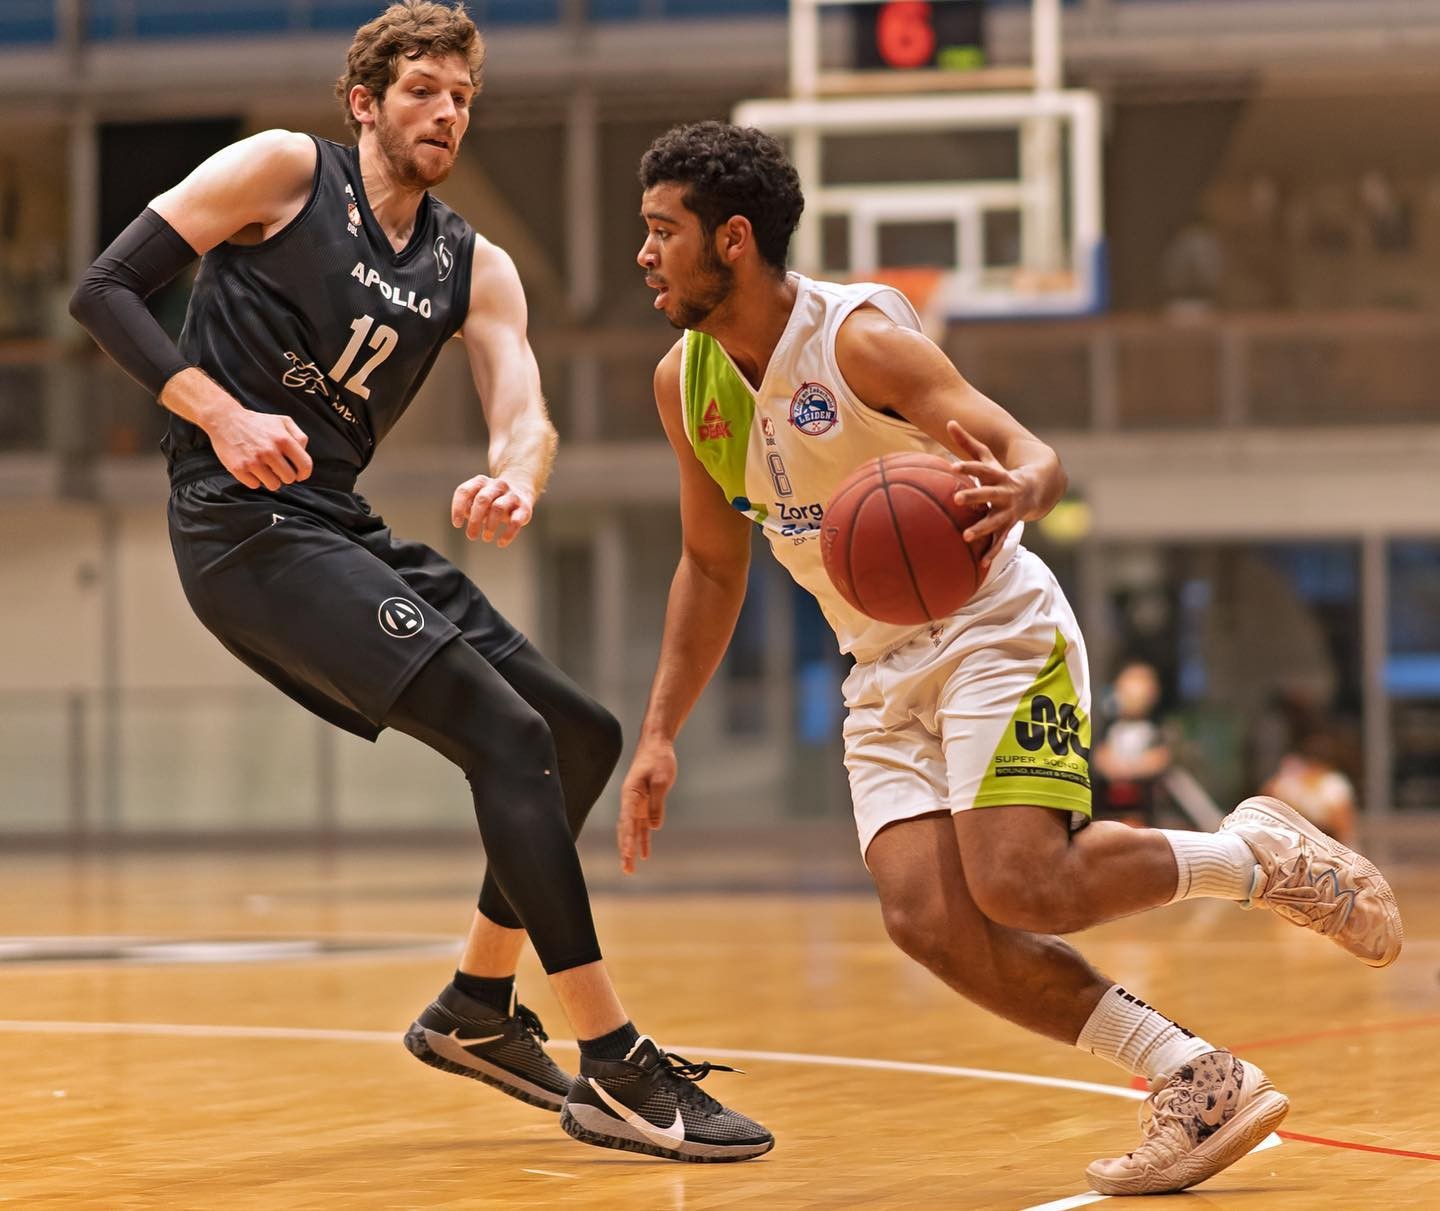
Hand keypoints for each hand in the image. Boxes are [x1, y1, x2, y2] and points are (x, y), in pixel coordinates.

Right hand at [209, 408, 311, 490]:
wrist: (225, 419)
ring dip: (271, 480)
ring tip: (265, 469)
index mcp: (283, 439)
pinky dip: (254, 480)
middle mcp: (269, 451)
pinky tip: (251, 468)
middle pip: (289, 478)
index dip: (304, 473)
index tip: (300, 475)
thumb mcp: (282, 421)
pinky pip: (255, 485)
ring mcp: (253, 461)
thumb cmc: (257, 422)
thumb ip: (299, 437)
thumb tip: (303, 454)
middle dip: (286, 476)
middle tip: (278, 469)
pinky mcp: (238, 468)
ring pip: (274, 485)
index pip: (304, 465)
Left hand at [451, 474, 534, 545]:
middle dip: (475, 520)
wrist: (521, 491)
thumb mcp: (478, 499)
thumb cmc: (493, 500)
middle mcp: (497, 485)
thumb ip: (469, 506)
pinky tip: (501, 543)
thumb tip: (465, 516)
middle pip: (482, 499)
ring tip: (486, 538)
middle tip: (471, 536)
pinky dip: (508, 534)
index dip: (458, 508)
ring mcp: (512, 495)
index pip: (465, 491)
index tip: (457, 524)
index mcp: (481, 482)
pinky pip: (516, 521)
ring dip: (490, 526)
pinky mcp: (525, 507)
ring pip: (498, 507)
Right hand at [618, 736, 676, 874]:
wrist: (657, 745)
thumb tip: (654, 826)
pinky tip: (644, 854)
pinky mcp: (645, 804)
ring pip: (632, 831)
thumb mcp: (661, 780)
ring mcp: (637, 804)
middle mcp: (630, 802)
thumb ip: (657, 803)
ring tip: (629, 868)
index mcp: (630, 795)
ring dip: (631, 849)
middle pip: (625, 830)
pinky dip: (643, 839)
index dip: (627, 838)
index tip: (627, 853)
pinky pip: (643, 826)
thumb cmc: (658, 759)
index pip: (627, 821)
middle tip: (626, 869)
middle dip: (625, 850)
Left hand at [944, 420, 1034, 569]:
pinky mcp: (1009, 526)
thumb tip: (949, 421)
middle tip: (956, 499)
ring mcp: (1009, 511)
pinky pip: (1000, 541)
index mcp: (998, 475)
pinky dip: (992, 552)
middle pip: (989, 494)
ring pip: (995, 520)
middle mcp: (1005, 493)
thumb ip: (967, 442)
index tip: (953, 467)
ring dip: (982, 528)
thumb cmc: (1002, 474)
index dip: (968, 468)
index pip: (982, 469)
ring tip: (966, 536)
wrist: (1036, 491)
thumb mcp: (987, 458)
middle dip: (974, 497)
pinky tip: (981, 563)